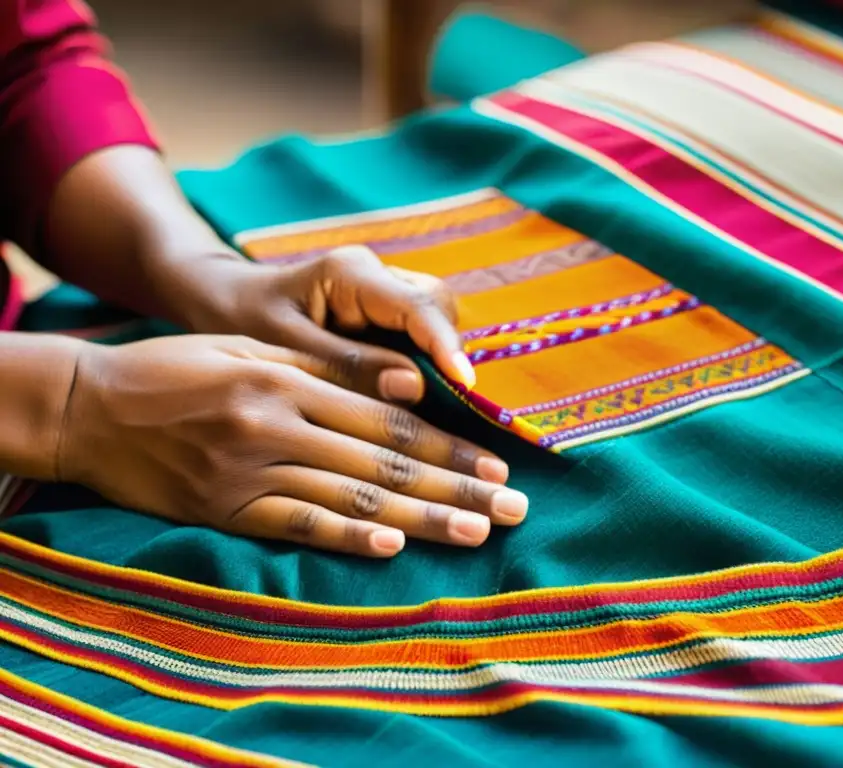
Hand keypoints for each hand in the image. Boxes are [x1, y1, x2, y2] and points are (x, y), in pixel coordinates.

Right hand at [57, 335, 526, 556]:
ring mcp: (250, 471)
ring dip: (422, 517)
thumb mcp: (249, 349)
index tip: (498, 461)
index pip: (390, 420)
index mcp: (290, 382)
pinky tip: (393, 548)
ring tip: (477, 530)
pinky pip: (296, 525)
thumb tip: (408, 384)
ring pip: (354, 498)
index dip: (450, 442)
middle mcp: (278, 426)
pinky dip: (347, 537)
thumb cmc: (177, 371)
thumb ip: (328, 368)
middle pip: (387, 463)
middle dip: (458, 485)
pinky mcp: (224, 509)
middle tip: (513, 504)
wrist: (89, 408)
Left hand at [185, 247, 475, 403]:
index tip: (465, 385)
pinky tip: (417, 408)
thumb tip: (415, 388)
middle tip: (450, 407)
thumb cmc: (241, 320)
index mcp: (350, 273)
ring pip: (436, 325)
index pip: (417, 305)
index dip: (446, 346)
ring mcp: (384, 295)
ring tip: (436, 413)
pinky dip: (424, 373)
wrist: (219, 302)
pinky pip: (419, 341)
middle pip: (438, 310)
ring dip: (439, 367)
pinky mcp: (384, 319)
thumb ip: (349, 366)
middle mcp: (377, 277)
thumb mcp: (285, 350)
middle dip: (448, 356)